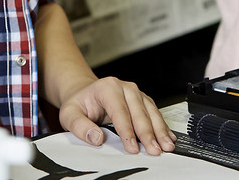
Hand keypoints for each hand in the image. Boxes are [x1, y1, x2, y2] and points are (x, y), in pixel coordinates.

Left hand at [57, 76, 175, 155]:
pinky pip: (154, 112)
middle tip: (154, 150)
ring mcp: (136, 93)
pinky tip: (168, 136)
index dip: (127, 131)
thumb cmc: (79, 104)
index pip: (120, 111)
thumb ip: (80, 126)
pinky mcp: (142, 100)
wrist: (84, 94)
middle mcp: (125, 87)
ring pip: (151, 111)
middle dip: (148, 133)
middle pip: (139, 111)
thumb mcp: (69, 114)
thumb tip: (97, 138)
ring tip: (166, 145)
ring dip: (160, 130)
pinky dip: (162, 125)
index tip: (132, 147)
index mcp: (108, 88)